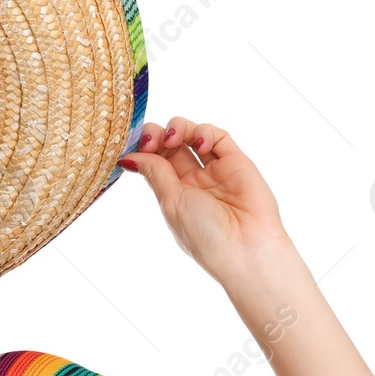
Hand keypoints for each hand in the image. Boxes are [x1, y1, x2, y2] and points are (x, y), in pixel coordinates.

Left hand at [118, 116, 289, 283]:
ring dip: (179, 128)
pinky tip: (200, 143)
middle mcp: (193, 181)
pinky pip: (219, 137)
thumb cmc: (204, 234)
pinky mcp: (237, 161)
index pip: (155, 160)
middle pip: (171, 144)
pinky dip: (206, 131)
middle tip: (152, 139)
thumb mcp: (171, 202)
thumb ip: (155, 173)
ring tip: (174, 137)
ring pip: (193, 135)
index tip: (136, 146)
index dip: (144, 148)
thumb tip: (128, 157)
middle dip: (158, 135)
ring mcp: (215, 170)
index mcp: (173, 194)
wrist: (245, 247)